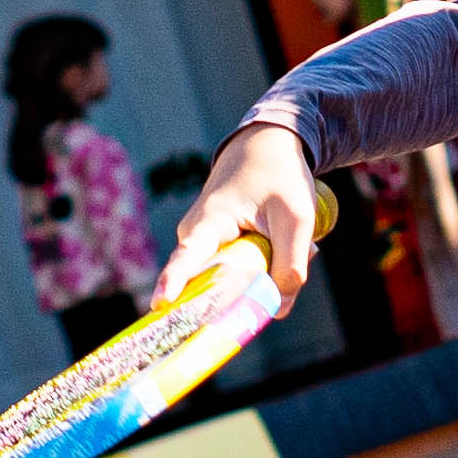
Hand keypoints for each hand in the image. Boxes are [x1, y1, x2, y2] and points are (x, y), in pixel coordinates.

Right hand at [156, 126, 322, 309]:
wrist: (266, 148)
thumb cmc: (279, 175)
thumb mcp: (297, 217)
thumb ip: (291, 264)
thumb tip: (276, 309)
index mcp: (210, 221)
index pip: (187, 257)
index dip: (174, 282)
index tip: (160, 305)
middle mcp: (195, 237)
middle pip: (208, 285)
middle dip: (244, 292)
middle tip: (274, 278)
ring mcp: (202, 246)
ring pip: (228, 281)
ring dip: (261, 273)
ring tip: (281, 237)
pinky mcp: (214, 250)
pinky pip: (233, 274)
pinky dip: (260, 266)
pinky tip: (276, 240)